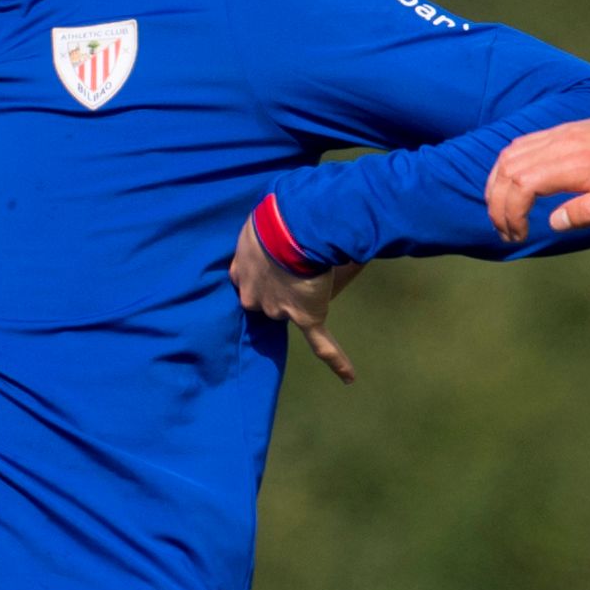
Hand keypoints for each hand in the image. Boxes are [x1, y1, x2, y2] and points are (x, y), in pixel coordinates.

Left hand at [231, 220, 363, 381]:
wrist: (292, 228)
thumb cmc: (274, 215)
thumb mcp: (258, 216)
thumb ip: (262, 225)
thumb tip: (275, 213)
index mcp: (240, 271)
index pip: (246, 281)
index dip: (260, 272)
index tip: (269, 261)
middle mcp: (255, 296)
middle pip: (265, 300)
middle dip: (276, 286)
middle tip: (292, 263)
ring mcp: (281, 309)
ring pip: (287, 311)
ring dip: (300, 296)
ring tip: (312, 269)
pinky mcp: (306, 316)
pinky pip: (320, 342)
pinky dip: (336, 359)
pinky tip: (348, 377)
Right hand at [483, 99, 589, 243]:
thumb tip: (555, 223)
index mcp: (578, 164)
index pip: (522, 185)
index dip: (511, 213)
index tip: (519, 236)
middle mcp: (563, 143)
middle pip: (508, 171)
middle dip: (498, 205)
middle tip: (507, 233)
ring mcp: (562, 133)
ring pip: (509, 155)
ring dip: (498, 186)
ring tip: (504, 215)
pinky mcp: (565, 131)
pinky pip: (522, 144)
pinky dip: (507, 168)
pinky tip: (513, 186)